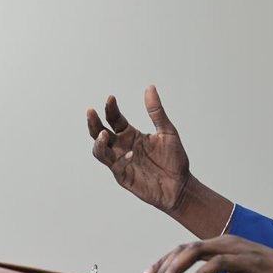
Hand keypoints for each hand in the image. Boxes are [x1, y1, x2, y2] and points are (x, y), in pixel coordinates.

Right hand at [87, 85, 189, 213]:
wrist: (181, 185)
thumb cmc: (174, 159)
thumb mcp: (167, 131)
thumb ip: (156, 111)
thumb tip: (150, 87)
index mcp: (130, 134)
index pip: (114, 119)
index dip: (110, 109)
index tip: (111, 98)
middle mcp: (122, 147)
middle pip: (99, 133)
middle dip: (93, 123)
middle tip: (91, 112)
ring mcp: (121, 162)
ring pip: (99, 152)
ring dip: (98, 143)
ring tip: (103, 134)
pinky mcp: (124, 177)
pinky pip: (116, 167)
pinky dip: (121, 159)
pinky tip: (131, 153)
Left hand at [142, 235, 272, 272]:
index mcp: (222, 248)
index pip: (185, 251)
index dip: (164, 263)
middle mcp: (226, 243)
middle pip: (184, 249)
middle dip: (162, 265)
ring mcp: (236, 249)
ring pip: (195, 252)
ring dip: (174, 270)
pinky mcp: (248, 260)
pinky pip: (217, 264)